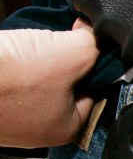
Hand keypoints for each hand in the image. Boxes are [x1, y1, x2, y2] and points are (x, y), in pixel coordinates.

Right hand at [0, 19, 98, 146]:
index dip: (94, 60)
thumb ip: (94, 44)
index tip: (87, 40)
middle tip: (59, 38)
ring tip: (31, 44)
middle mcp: (40, 127)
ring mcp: (12, 115)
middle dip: (64, 57)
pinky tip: (12, 49)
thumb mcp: (73, 55)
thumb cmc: (11, 77)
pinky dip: (15, 59)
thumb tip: (94, 31)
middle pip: (67, 82)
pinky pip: (13, 76)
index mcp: (67, 127)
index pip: (96, 88)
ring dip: (37, 55)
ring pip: (38, 76)